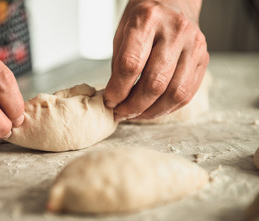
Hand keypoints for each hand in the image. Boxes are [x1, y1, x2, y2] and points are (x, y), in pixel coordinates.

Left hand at [105, 0, 208, 120]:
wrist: (173, 1)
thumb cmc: (144, 19)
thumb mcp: (122, 33)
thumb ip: (119, 65)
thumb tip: (115, 99)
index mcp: (148, 20)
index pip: (131, 64)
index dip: (118, 90)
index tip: (109, 101)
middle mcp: (175, 31)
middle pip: (155, 83)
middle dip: (134, 106)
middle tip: (121, 113)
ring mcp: (194, 45)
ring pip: (175, 93)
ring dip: (152, 112)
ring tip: (136, 115)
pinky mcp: (204, 59)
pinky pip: (187, 93)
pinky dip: (168, 108)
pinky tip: (153, 109)